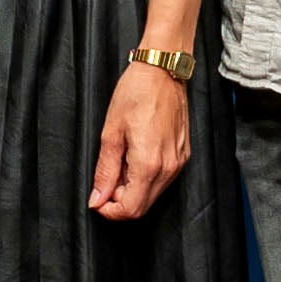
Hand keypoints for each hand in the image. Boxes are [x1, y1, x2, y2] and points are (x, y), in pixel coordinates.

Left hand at [87, 61, 190, 219]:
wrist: (163, 70)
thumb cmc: (136, 94)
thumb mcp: (110, 133)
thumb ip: (105, 170)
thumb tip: (97, 198)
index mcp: (149, 164)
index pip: (130, 209)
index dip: (110, 211)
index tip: (97, 199)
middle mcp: (169, 168)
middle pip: (143, 206)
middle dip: (119, 201)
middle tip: (105, 180)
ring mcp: (179, 163)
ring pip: (153, 194)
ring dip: (132, 189)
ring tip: (119, 164)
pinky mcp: (183, 155)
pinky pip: (163, 179)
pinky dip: (145, 178)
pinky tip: (134, 158)